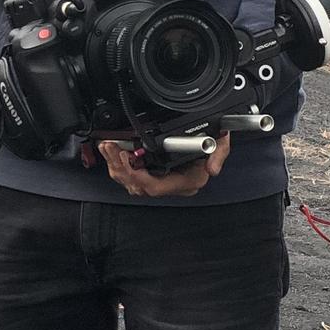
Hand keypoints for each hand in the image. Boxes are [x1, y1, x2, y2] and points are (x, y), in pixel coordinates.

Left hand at [95, 135, 229, 198]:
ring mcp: (162, 182)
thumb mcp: (222, 143)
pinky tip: (113, 152)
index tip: (127, 157)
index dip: (137, 175)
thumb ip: (219, 154)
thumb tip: (212, 170)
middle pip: (138, 186)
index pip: (157, 187)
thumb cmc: (214, 142)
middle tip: (110, 146)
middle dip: (120, 167)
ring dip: (115, 165)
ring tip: (108, 146)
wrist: (212, 141)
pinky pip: (131, 177)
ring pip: (131, 183)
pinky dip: (119, 165)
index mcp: (187, 181)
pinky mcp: (153, 175)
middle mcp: (173, 186)